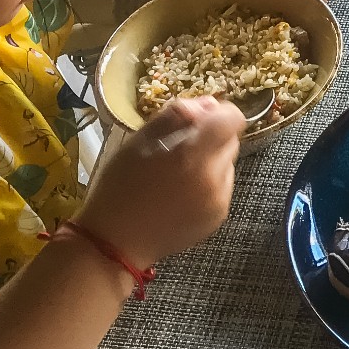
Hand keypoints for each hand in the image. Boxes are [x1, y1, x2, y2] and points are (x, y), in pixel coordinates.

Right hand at [77, 96, 243, 266]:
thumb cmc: (120, 187)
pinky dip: (208, 183)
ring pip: (227, 163)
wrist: (115, 243)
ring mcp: (219, 200)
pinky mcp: (219, 217)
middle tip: (177, 149)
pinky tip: (180, 193)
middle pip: (230, 140)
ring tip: (176, 175)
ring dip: (209, 161)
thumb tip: (207, 104)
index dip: (219, 113)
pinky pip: (222, 187)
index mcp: (192, 155)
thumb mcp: (139, 141)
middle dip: (210, 138)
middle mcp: (213, 178)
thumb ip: (175, 116)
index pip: (232, 118)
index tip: (197, 120)